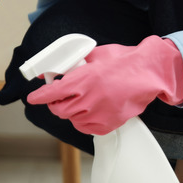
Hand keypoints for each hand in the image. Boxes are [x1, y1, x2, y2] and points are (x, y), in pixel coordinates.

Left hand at [27, 36, 182, 134]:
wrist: (149, 73)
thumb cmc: (124, 62)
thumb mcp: (94, 55)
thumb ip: (73, 64)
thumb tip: (55, 70)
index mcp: (82, 80)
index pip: (51, 93)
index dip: (39, 97)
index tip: (33, 98)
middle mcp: (87, 99)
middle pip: (59, 110)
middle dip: (56, 104)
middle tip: (61, 99)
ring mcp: (97, 114)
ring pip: (73, 119)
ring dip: (73, 111)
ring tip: (84, 101)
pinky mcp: (107, 124)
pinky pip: (87, 127)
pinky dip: (86, 121)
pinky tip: (93, 110)